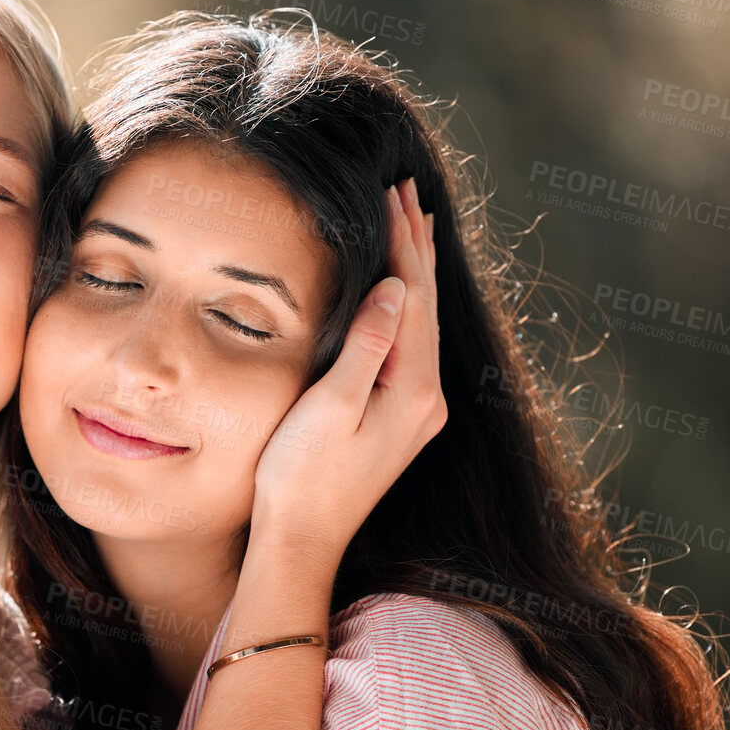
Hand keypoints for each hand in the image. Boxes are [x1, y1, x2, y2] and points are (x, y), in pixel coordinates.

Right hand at [251, 177, 445, 563]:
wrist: (302, 540)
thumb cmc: (303, 477)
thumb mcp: (330, 406)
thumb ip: (367, 345)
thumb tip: (394, 287)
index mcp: (413, 389)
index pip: (411, 295)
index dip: (401, 242)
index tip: (390, 192)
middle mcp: (426, 398)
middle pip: (425, 303)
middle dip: (415, 244)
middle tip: (405, 188)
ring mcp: (417, 410)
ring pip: (421, 321)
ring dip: (413, 271)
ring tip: (412, 223)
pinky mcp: (400, 419)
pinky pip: (411, 343)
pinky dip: (406, 305)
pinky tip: (400, 293)